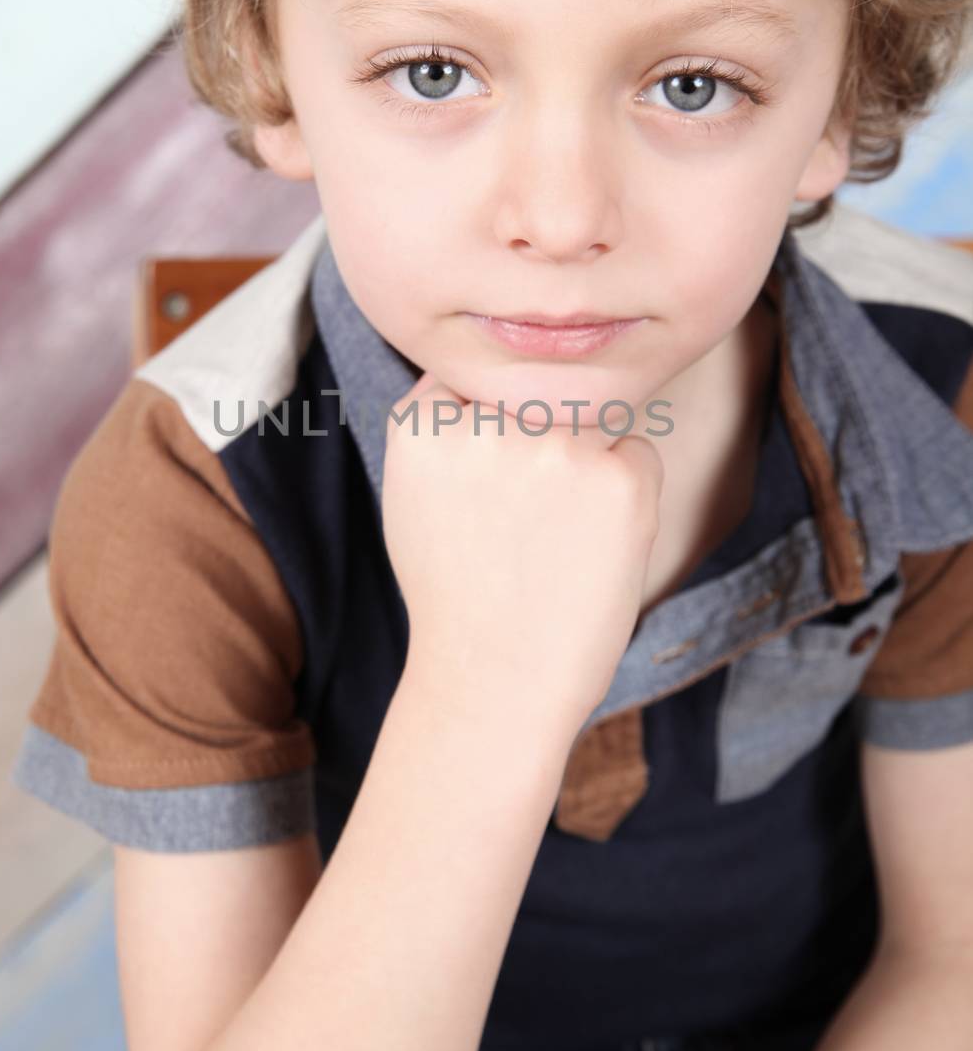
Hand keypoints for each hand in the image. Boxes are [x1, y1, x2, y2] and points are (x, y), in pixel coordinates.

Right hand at [381, 370, 663, 737]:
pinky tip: (589, 546)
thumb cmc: (455, 593)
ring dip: (584, 460)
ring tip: (552, 536)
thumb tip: (488, 370)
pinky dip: (624, 492)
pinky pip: (636, 452)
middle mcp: (489, 423)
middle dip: (539, 436)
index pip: (473, 374)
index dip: (489, 419)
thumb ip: (442, 425)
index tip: (488, 473)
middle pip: (536, 391)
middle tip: (524, 516)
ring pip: (590, 415)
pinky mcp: (621, 477)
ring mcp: (557, 447)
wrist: (496, 680)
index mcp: (424, 425)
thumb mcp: (413, 494)